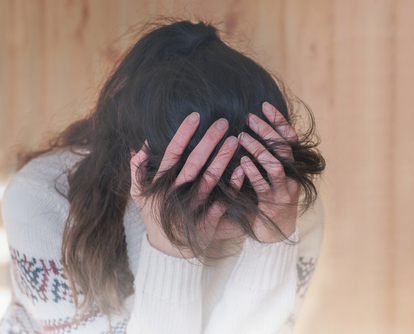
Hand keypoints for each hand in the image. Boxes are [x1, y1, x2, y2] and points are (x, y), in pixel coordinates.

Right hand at [130, 113, 245, 257]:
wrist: (167, 247)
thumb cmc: (154, 214)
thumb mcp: (138, 194)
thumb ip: (137, 170)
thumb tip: (138, 146)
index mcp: (160, 184)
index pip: (171, 155)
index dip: (182, 136)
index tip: (195, 117)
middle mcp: (175, 194)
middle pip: (193, 164)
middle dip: (208, 142)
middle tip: (222, 122)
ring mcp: (191, 208)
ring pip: (208, 181)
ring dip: (221, 160)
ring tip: (234, 140)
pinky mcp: (205, 222)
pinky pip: (221, 202)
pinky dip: (231, 187)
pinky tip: (242, 171)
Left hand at [238, 102, 300, 242]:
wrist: (276, 232)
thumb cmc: (268, 198)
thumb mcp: (270, 175)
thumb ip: (266, 155)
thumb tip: (251, 129)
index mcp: (293, 166)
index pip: (290, 138)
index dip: (279, 121)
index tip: (264, 105)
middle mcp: (293, 176)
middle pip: (284, 148)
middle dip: (267, 131)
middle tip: (249, 118)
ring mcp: (284, 191)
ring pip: (276, 166)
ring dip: (259, 149)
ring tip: (241, 137)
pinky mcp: (272, 205)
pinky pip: (263, 186)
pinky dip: (253, 173)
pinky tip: (241, 162)